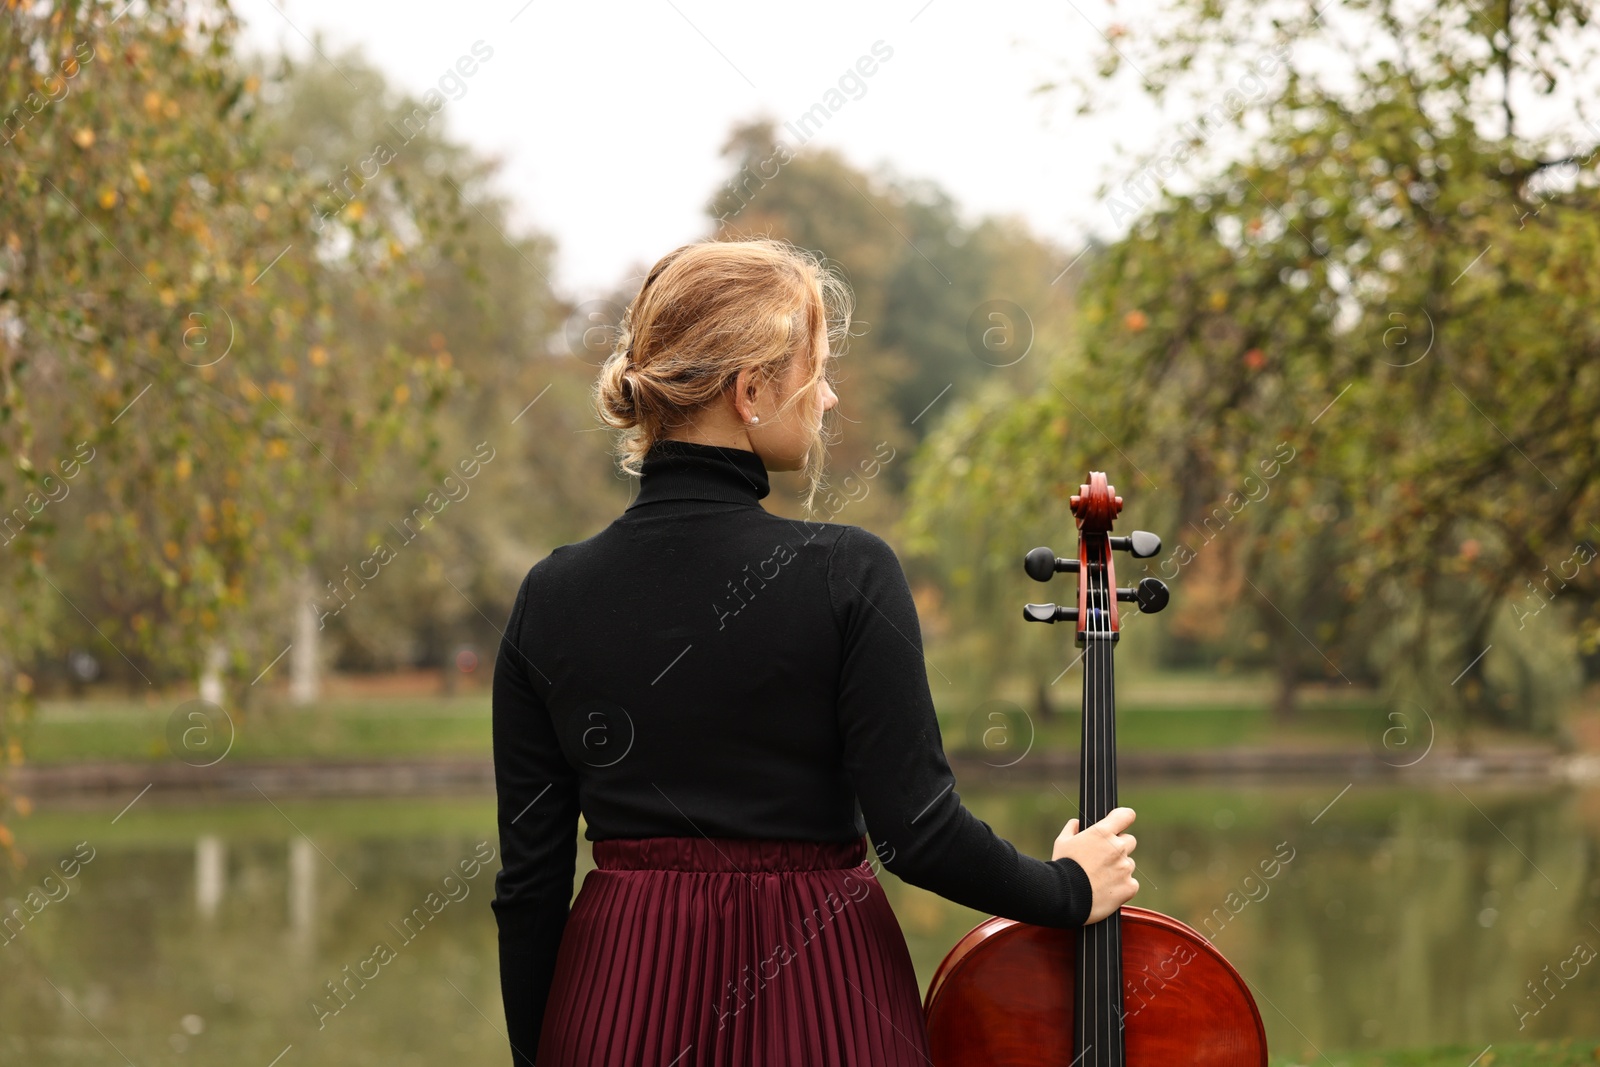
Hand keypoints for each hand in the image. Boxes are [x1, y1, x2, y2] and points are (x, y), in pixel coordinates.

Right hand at [1051, 806, 1138, 923]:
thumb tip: (1077, 824)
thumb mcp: (1062, 842)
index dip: (1123, 819)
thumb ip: (1072, 829)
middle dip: (1119, 847)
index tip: (1120, 823)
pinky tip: (1107, 890)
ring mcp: (1125, 868)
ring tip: (1101, 878)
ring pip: (1129, 864)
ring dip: (1120, 868)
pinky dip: (1122, 886)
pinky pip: (1131, 884)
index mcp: (1102, 833)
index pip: (1126, 816)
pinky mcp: (1129, 887)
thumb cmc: (1062, 868)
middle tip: (1103, 858)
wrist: (1064, 896)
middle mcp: (1117, 848)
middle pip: (1129, 841)